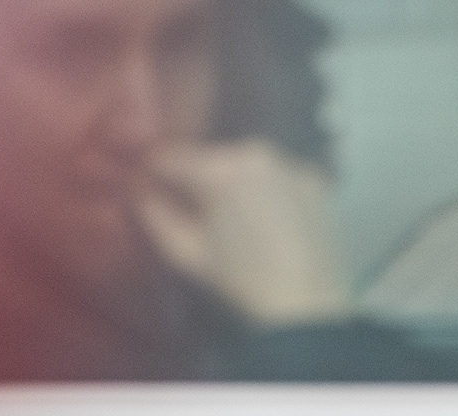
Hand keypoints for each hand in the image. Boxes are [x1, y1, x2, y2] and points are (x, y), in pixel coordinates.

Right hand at [140, 140, 352, 324]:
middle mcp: (258, 156)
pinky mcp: (316, 180)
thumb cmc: (241, 282)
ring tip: (237, 221)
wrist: (306, 303)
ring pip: (249, 166)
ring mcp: (292, 164)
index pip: (176, 156)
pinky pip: (281, 177)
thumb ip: (159, 217)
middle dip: (200, 179)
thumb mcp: (188, 253)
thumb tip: (141, 192)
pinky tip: (269, 223)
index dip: (157, 167)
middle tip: (195, 208)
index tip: (149, 178)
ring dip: (236, 184)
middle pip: (215, 158)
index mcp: (220, 171)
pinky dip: (270, 192)